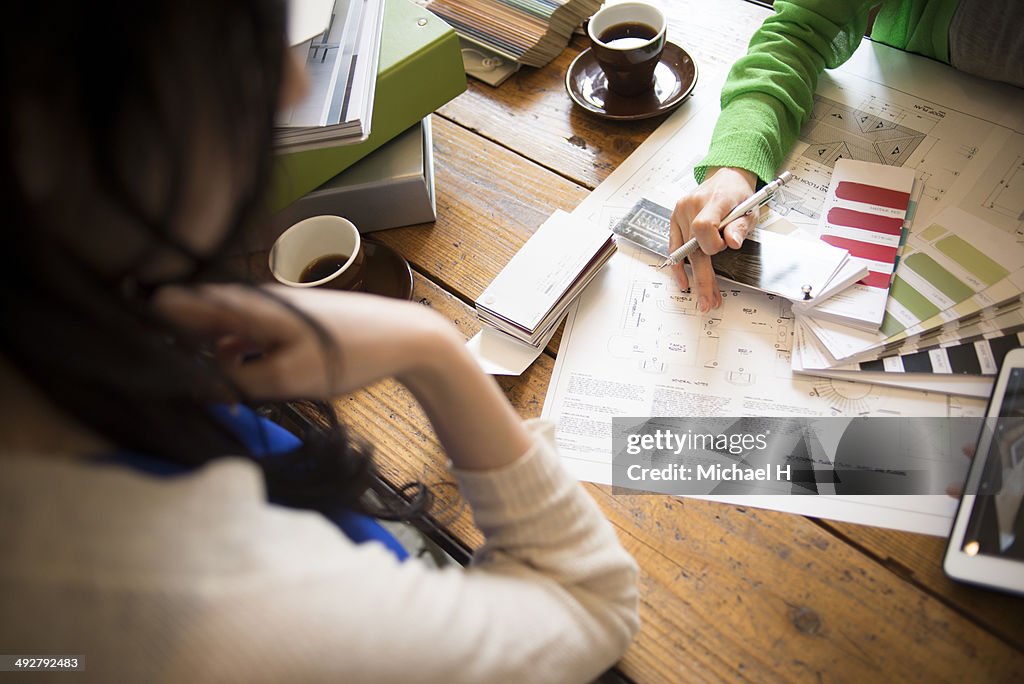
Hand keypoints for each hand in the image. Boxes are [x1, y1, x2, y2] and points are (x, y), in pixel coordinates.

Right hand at [154, 283, 533, 470]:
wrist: (405, 337)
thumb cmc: (350, 353)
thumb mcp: (289, 377)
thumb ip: (237, 381)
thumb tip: (196, 384)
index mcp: (247, 305)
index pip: (178, 303)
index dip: (147, 321)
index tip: (129, 348)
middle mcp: (254, 299)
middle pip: (196, 315)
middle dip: (174, 340)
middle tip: (156, 371)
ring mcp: (273, 308)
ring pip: (222, 327)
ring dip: (206, 350)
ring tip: (193, 377)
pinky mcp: (289, 321)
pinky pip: (246, 334)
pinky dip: (234, 352)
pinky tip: (236, 373)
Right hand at [669, 166, 757, 310]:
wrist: (725, 178)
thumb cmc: (738, 195)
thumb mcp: (750, 208)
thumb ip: (740, 226)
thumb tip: (733, 243)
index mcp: (714, 200)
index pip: (704, 226)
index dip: (713, 245)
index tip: (724, 248)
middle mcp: (692, 205)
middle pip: (693, 247)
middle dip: (703, 278)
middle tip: (709, 300)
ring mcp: (680, 212)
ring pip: (684, 252)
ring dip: (694, 276)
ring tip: (704, 296)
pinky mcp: (674, 219)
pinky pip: (673, 247)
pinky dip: (678, 266)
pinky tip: (683, 281)